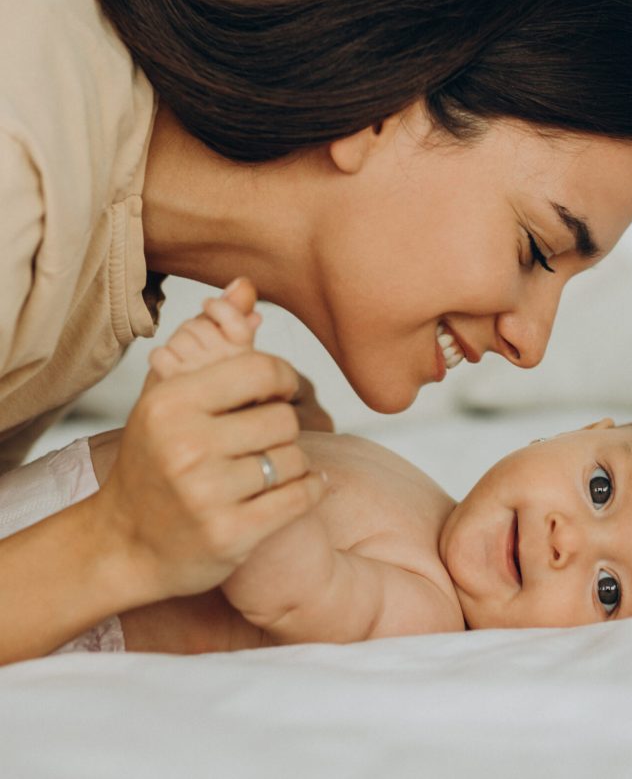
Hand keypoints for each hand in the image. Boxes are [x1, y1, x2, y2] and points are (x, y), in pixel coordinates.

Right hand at [95, 317, 325, 601]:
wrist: (124, 544)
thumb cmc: (152, 462)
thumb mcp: (169, 397)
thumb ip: (211, 341)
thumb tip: (246, 286)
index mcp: (171, 404)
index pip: (261, 370)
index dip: (282, 380)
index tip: (275, 394)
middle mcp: (185, 446)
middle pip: (284, 419)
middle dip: (281, 429)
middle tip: (262, 441)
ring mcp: (207, 495)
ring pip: (294, 459)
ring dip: (292, 464)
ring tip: (266, 470)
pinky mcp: (230, 535)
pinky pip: (300, 498)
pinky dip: (310, 490)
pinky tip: (299, 487)